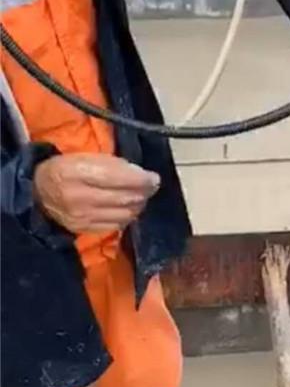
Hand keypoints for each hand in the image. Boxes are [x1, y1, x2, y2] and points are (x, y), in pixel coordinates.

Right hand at [33, 154, 160, 233]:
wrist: (38, 193)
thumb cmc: (64, 169)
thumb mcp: (84, 157)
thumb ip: (112, 164)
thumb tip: (141, 174)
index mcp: (77, 172)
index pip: (118, 178)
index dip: (141, 179)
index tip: (154, 178)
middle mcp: (79, 197)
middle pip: (123, 198)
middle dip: (143, 192)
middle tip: (151, 187)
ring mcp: (81, 217)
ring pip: (123, 214)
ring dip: (137, 206)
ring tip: (141, 197)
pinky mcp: (84, 229)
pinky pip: (115, 225)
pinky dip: (126, 216)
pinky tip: (128, 208)